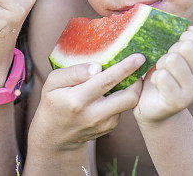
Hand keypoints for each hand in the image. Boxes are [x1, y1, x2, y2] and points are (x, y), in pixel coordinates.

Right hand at [29, 55, 144, 151]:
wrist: (55, 135)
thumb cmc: (53, 102)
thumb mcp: (53, 82)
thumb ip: (73, 72)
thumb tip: (97, 67)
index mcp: (76, 100)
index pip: (105, 81)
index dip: (124, 68)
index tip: (138, 57)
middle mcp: (93, 115)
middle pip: (127, 97)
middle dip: (138, 80)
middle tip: (140, 64)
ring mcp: (103, 124)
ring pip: (128, 103)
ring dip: (131, 87)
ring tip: (128, 74)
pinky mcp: (109, 128)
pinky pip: (122, 109)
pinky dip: (122, 96)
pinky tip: (115, 89)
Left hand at [133, 26, 192, 125]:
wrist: (155, 105)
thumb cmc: (167, 72)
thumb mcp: (179, 52)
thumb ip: (186, 36)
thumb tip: (188, 27)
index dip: (186, 36)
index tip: (177, 44)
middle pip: (186, 47)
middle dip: (170, 50)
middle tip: (167, 63)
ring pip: (172, 60)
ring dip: (161, 64)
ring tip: (162, 73)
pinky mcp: (178, 102)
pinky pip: (162, 76)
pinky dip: (154, 77)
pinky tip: (158, 85)